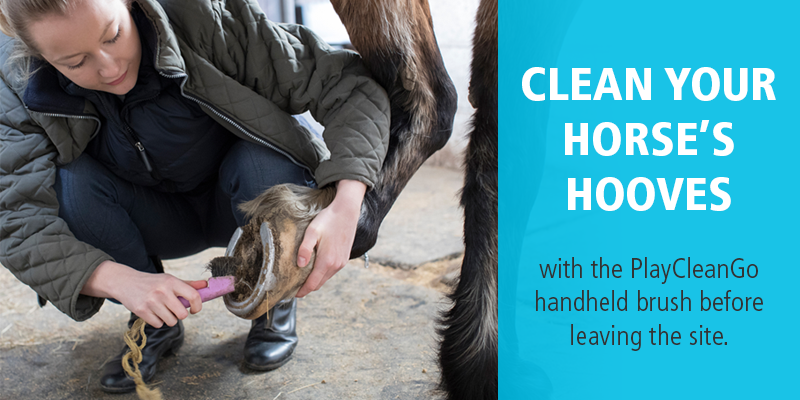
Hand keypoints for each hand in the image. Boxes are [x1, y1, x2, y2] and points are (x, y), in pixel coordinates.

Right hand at [81, 260, 204, 326]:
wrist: (125, 282)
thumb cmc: (152, 282)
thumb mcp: (169, 280)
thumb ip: (188, 285)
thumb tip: (206, 285)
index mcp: (172, 282)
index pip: (194, 296)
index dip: (198, 306)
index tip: (194, 310)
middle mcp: (162, 291)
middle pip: (182, 314)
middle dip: (180, 315)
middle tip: (174, 309)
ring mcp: (151, 302)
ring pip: (171, 321)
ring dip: (168, 318)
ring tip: (162, 309)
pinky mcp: (142, 311)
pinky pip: (158, 324)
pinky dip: (157, 321)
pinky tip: (152, 312)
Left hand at [295, 179, 365, 297]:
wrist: (347, 212)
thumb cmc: (328, 220)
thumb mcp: (312, 232)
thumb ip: (305, 249)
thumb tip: (299, 265)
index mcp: (326, 261)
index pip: (313, 284)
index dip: (302, 291)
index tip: (293, 294)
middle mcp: (336, 265)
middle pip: (319, 284)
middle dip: (307, 288)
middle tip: (294, 288)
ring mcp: (341, 263)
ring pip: (325, 278)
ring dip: (315, 280)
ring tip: (303, 278)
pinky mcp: (344, 259)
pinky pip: (331, 272)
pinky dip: (322, 274)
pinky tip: (315, 268)